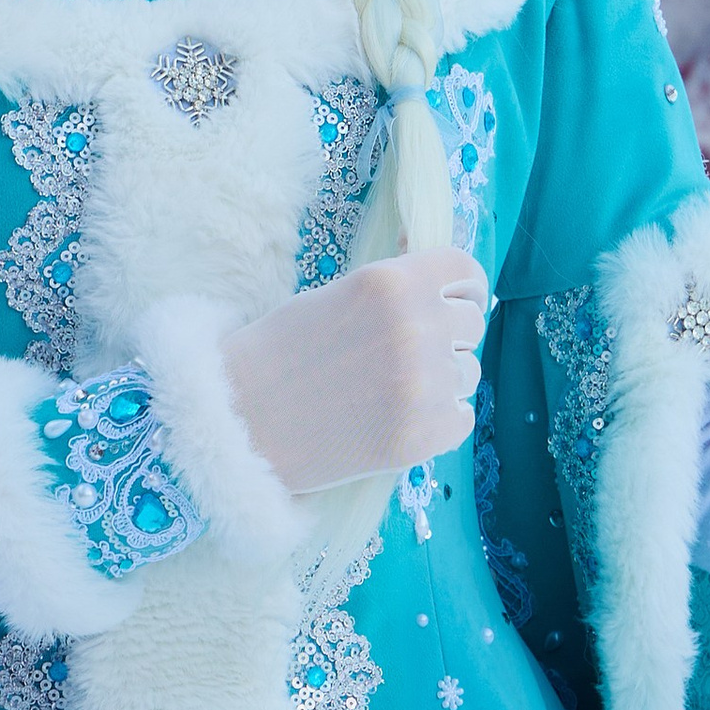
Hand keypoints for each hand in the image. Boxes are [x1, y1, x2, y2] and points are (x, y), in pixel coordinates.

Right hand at [221, 253, 489, 496]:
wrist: (237, 423)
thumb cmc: (281, 353)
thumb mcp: (337, 296)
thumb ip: (396, 290)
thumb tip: (450, 286)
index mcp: (390, 282)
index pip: (466, 272)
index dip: (464, 289)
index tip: (455, 303)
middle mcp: (414, 328)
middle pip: (472, 324)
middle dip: (447, 338)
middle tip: (404, 357)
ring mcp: (421, 385)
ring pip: (468, 374)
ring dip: (442, 382)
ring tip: (388, 391)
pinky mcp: (421, 437)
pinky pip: (461, 419)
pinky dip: (437, 422)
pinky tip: (394, 420)